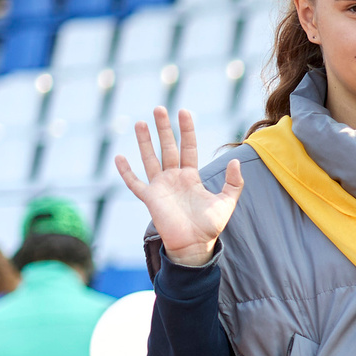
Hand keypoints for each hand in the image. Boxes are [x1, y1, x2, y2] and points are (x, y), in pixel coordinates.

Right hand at [115, 108, 241, 267]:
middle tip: (159, 109)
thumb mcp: (227, 202)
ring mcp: (160, 187)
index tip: (183, 112)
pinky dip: (126, 172)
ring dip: (145, 142)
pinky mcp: (150, 199)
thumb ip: (233, 182)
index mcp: (191, 177)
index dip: (186, 130)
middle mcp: (174, 178)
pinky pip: (135, 183)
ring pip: (150, 159)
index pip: (188, 147)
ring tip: (140, 122)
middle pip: (167, 148)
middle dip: (163, 129)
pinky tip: (119, 157)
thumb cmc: (210, 226)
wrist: (196, 246)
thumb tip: (236, 160)